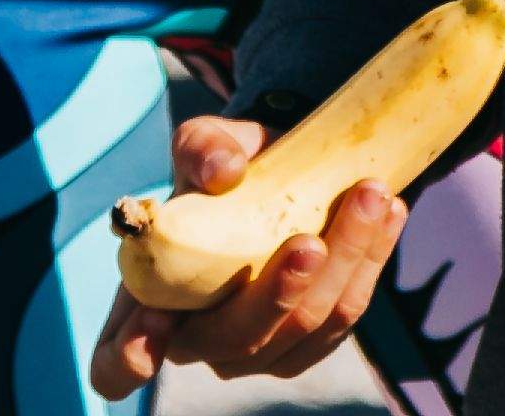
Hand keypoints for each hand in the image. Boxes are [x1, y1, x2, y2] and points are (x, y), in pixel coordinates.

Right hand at [86, 116, 403, 397]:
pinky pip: (345, 315)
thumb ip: (204, 148)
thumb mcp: (205, 141)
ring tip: (371, 195)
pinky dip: (369, 263)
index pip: (116, 364)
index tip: (155, 324)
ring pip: (305, 328)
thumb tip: (224, 171)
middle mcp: (199, 339)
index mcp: (149, 301)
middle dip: (279, 293)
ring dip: (344, 263)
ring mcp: (259, 349)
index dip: (128, 358)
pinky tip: (388, 213)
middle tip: (311, 239)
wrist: (283, 168)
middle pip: (237, 341)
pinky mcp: (311, 340)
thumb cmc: (225, 163)